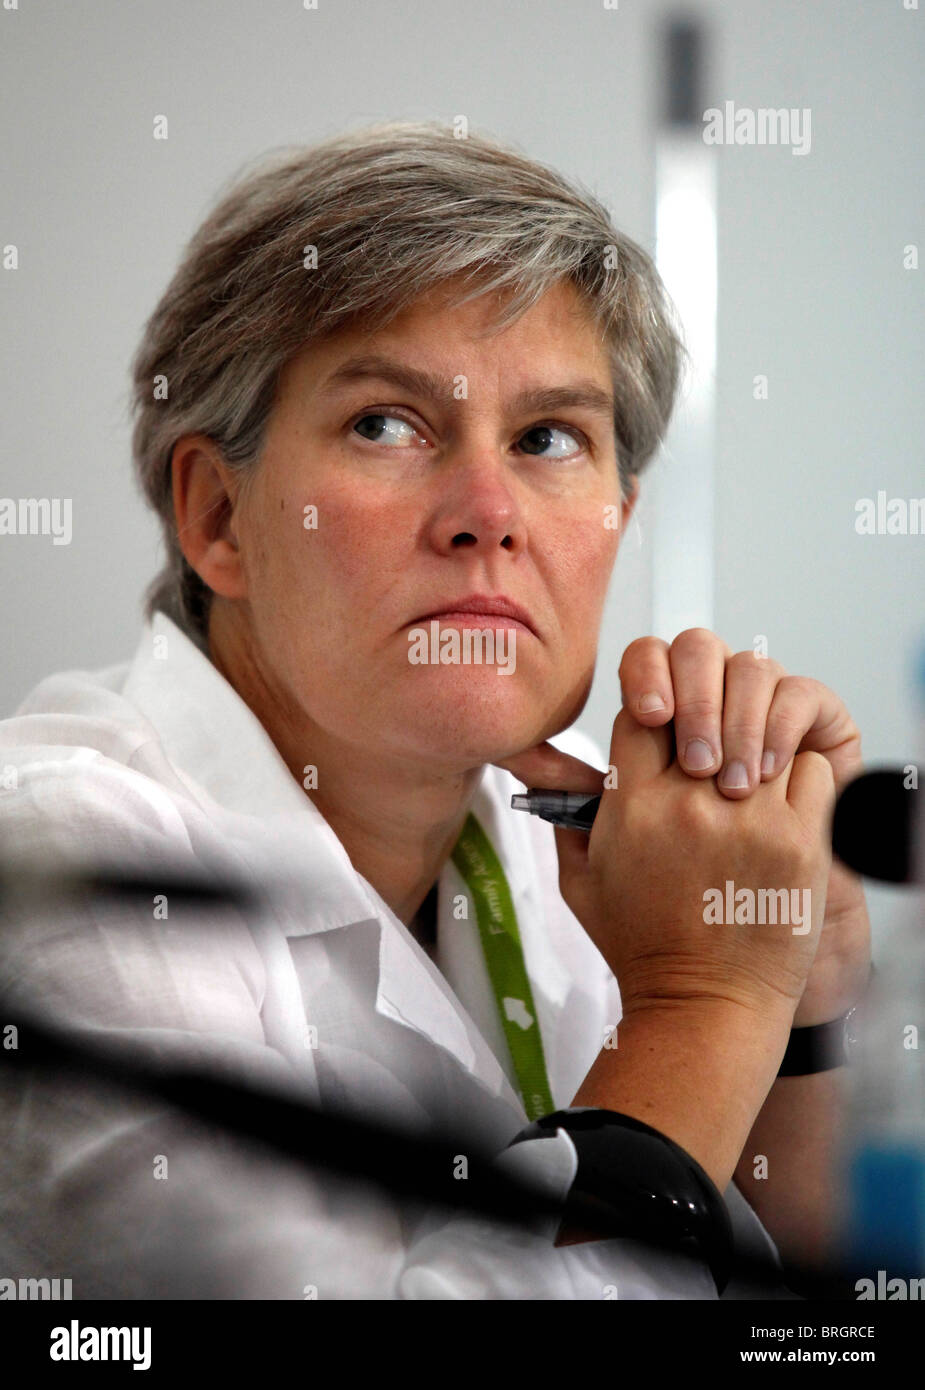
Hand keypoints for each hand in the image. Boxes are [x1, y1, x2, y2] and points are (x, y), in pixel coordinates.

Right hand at [498, 711, 834, 1024]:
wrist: (704, 1004)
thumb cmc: (643, 946)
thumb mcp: (580, 882)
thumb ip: (569, 819)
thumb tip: (559, 773)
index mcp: (631, 806)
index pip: (642, 710)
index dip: (658, 718)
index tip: (670, 741)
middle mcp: (687, 803)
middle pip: (705, 712)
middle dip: (712, 727)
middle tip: (716, 758)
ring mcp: (747, 819)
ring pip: (765, 732)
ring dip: (760, 751)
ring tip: (753, 792)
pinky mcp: (799, 840)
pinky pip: (811, 768)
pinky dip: (802, 780)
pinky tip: (785, 810)